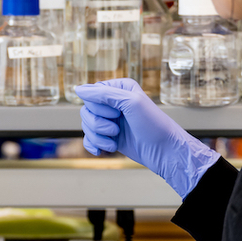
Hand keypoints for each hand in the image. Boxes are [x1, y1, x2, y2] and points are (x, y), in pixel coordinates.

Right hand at [76, 78, 219, 198]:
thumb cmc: (153, 124)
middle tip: (117, 128)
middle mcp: (113, 103)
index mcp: (119, 89)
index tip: (117, 114)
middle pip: (86, 110)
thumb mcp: (130, 102)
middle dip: (98, 124)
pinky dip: (94, 145)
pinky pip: (89, 139)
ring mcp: (110, 121)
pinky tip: (103, 150)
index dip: (98, 106)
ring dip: (98, 136)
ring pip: (86, 126)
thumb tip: (77, 89)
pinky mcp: (108, 136)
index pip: (91, 93)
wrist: (164, 151)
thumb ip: (103, 94)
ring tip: (114, 142)